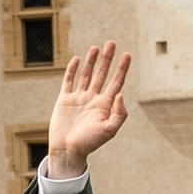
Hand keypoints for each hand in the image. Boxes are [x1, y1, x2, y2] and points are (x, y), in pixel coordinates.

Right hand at [45, 43, 131, 175]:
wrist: (67, 150)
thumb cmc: (89, 143)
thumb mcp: (109, 131)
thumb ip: (119, 114)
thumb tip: (121, 94)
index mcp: (105, 105)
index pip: (116, 82)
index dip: (122, 68)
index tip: (127, 54)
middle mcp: (93, 99)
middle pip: (102, 74)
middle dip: (107, 59)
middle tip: (111, 43)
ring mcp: (79, 98)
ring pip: (87, 75)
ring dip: (92, 61)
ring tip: (96, 48)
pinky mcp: (65, 100)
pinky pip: (69, 81)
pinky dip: (72, 70)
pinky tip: (77, 60)